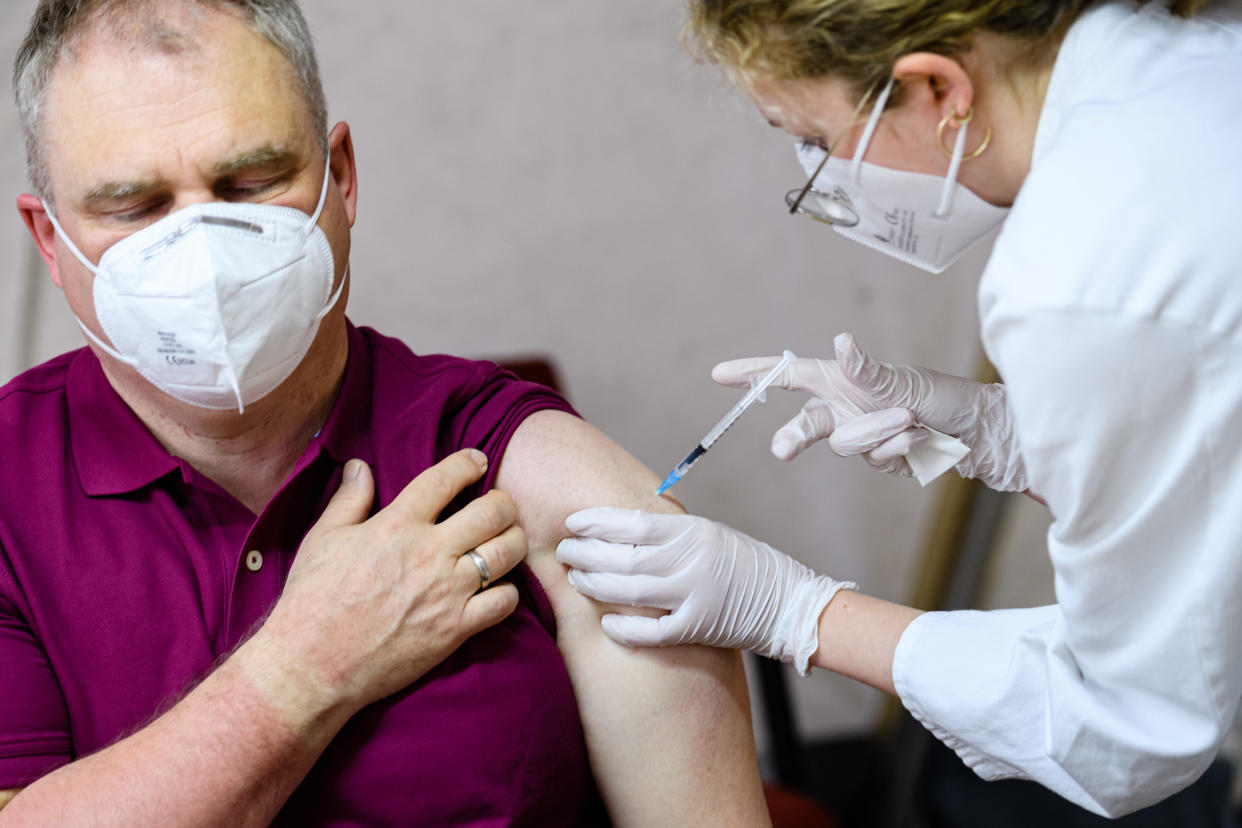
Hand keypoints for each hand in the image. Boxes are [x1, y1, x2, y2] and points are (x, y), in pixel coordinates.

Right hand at [255, 449, 524, 715]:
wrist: (314, 664)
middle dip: (505, 503)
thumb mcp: (323, 539)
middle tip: (502, 507)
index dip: (468, 463)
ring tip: (508, 541)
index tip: (478, 461)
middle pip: (492, 511)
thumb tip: (359, 466)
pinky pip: (504, 601)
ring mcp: (447, 591)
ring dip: (514, 541)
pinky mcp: (456, 628)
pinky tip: (497, 589)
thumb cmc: (312, 600)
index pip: (445, 479)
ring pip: (507, 552)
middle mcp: (429, 552)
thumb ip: (349, 499)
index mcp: (397, 525)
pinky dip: (508, 592)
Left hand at [556, 508, 853, 674]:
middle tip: (564, 551)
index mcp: (694, 531)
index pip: (633, 523)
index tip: (574, 524)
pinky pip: (654, 631)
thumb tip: (617, 528)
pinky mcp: (700, 628)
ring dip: (596, 586)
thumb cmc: (745, 564)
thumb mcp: (710, 535)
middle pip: (624, 557)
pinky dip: (627, 628)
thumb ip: (670, 533)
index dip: (597, 523)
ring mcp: (696, 596)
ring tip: (575, 579)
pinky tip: (606, 624)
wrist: (790, 601)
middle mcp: (693, 561)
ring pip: (631, 591)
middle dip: (586, 554)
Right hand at [713, 333, 1027, 491]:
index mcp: (843, 379)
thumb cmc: (942, 395)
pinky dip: (897, 447)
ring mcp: (859, 435)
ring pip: (844, 445)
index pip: (789, 376)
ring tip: (910, 421)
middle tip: (781, 451)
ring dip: (877, 433)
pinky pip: (873, 458)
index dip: (755, 376)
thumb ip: (867, 371)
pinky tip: (919, 439)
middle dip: (792, 437)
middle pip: (803, 424)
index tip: (721, 376)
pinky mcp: (877, 459)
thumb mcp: (903, 381)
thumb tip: (840, 344)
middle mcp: (845, 407)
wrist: (977, 433)